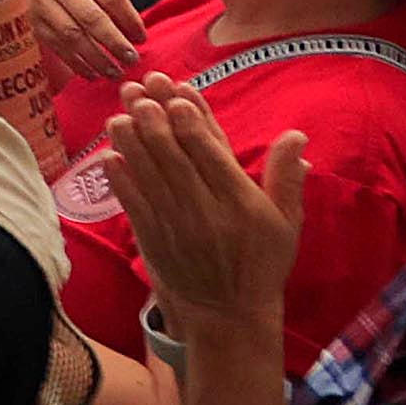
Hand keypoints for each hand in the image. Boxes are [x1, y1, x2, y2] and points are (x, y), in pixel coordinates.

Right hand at [20, 0, 148, 85]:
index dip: (130, 21)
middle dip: (116, 43)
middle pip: (93, 18)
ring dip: (97, 58)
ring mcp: (41, 4)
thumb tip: (132, 32)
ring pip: (74, 36)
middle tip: (132, 59)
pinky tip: (91, 72)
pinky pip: (57, 46)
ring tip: (114, 72)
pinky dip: (76, 63)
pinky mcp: (29, 23)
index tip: (141, 39)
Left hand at [101, 76, 305, 339]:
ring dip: (130, 141)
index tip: (175, 92)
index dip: (191, 119)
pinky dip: (119, 178)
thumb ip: (286, 177)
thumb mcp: (285, 222)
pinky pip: (132, 203)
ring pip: (148, 174)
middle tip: (138, 90)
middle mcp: (206, 209)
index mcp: (241, 201)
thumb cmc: (261, 262)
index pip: (211, 151)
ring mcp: (175, 224)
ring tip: (118, 113)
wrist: (228, 313)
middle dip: (153, 119)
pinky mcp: (151, 239)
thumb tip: (297, 135)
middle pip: (174, 156)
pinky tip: (109, 155)